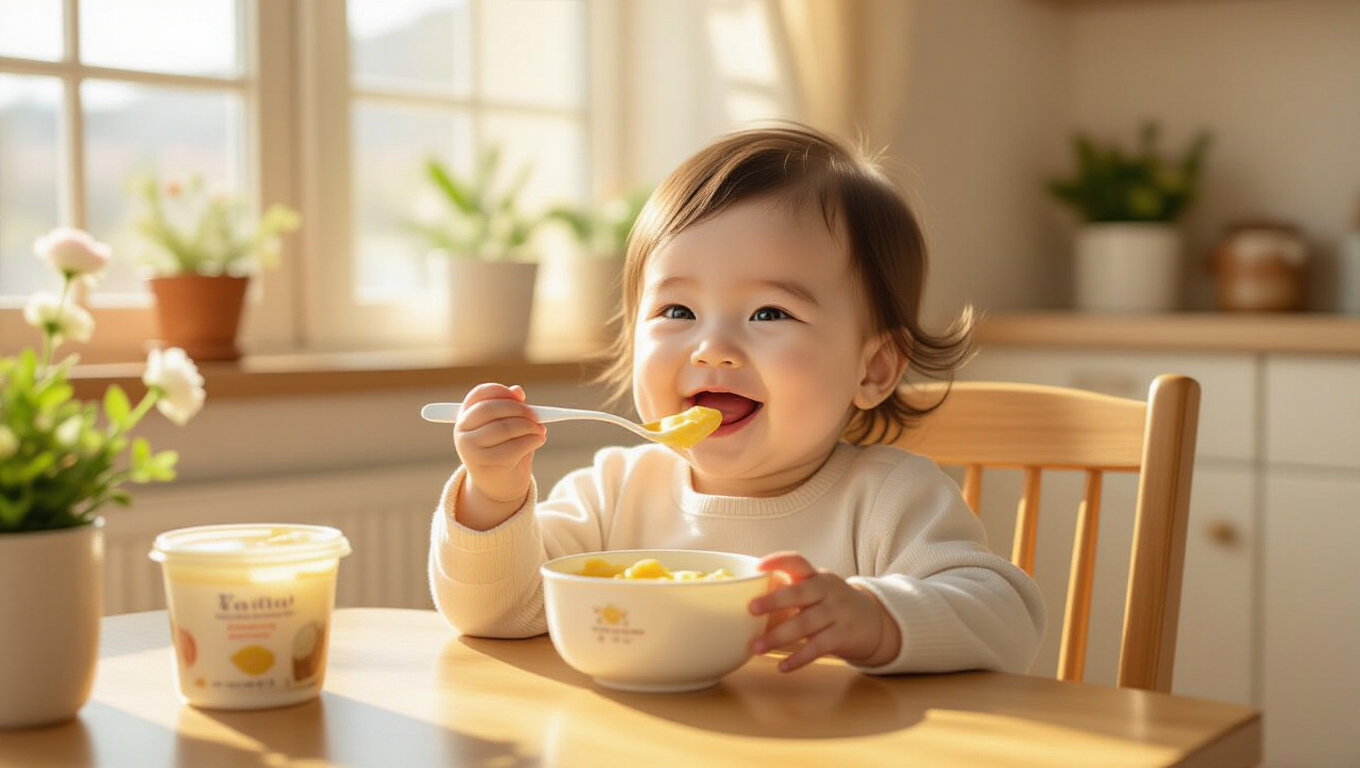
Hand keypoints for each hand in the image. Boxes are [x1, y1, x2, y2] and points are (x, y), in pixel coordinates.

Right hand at [452, 383, 546, 530]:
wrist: (496, 486)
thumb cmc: (501, 450)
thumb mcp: (502, 427)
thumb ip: (509, 408)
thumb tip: (518, 390)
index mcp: (463, 417)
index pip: (479, 394)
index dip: (501, 391)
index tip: (520, 396)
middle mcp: (462, 432)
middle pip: (491, 409)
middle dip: (519, 409)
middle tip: (537, 415)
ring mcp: (471, 449)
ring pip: (505, 427)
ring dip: (529, 426)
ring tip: (540, 430)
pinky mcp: (487, 463)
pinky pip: (515, 446)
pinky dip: (533, 440)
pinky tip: (539, 440)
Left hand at [747, 551, 900, 672]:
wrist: (873, 621)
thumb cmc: (830, 604)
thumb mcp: (815, 591)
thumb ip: (788, 592)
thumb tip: (743, 599)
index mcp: (815, 576)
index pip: (798, 561)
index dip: (778, 561)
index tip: (758, 567)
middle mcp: (827, 590)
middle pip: (801, 592)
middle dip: (775, 600)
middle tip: (751, 608)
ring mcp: (837, 612)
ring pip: (806, 623)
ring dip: (779, 636)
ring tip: (757, 647)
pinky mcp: (843, 635)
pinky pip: (818, 647)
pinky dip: (799, 658)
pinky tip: (782, 666)